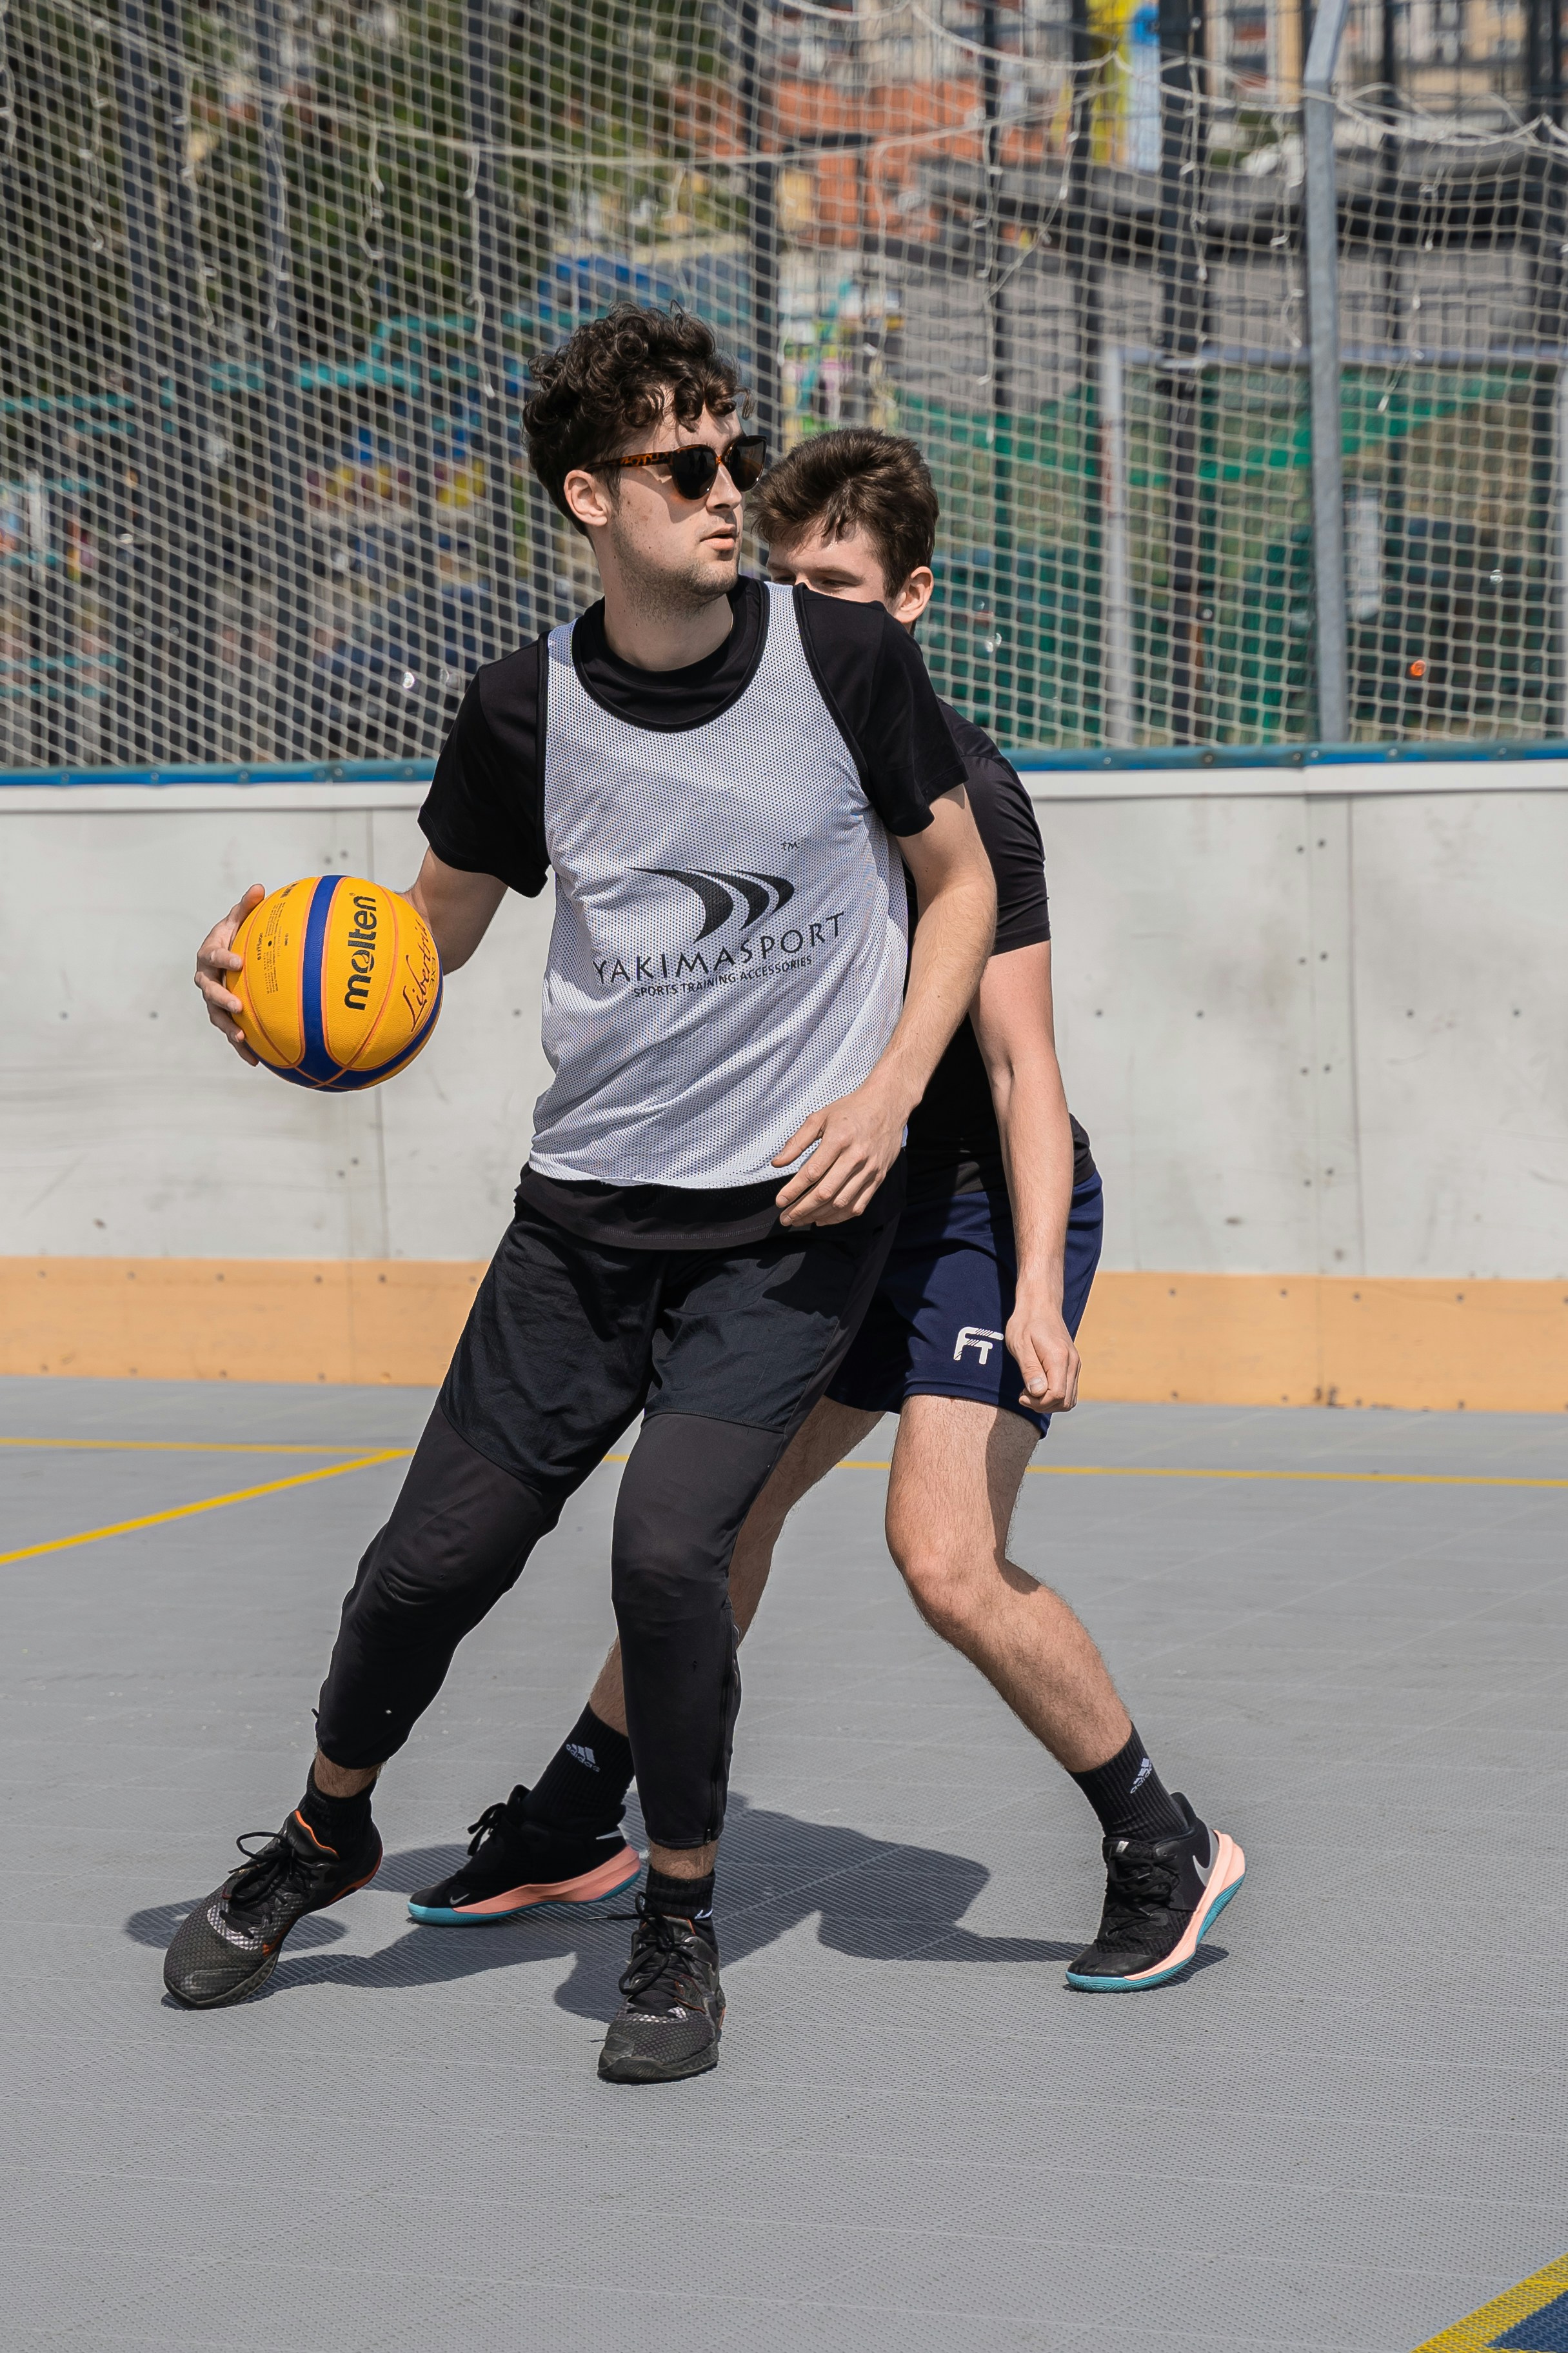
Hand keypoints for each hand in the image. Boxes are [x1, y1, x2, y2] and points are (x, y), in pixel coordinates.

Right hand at [194, 883, 264, 1063]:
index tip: (239, 961)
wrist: (226, 957)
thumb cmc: (235, 936)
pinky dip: (240, 1047)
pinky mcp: (223, 1015)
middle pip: (209, 990)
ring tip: (242, 1036)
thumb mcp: (238, 920)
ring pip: (216, 1015)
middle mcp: (205, 979)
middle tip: (237, 1004)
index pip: (213, 955)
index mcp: (208, 954)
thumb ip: (246, 907)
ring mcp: (212, 999)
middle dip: (222, 998)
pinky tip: (256, 1060)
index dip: (224, 958)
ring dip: (228, 1027)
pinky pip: (230, 1032)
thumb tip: (259, 887)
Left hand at [772, 1077, 907, 1228]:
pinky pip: (859, 1205)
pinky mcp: (878, 1177)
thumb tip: (777, 1163)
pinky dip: (840, 1217)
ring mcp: (869, 1170)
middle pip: (825, 1193)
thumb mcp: (820, 1117)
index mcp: (839, 1140)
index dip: (793, 1190)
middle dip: (801, 1209)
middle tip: (785, 1218)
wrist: (887, 1104)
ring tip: (800, 1220)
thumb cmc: (850, 1110)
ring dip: (818, 1216)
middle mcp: (856, 1157)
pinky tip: (823, 1219)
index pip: (812, 1173)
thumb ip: (797, 1141)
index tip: (779, 1201)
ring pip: (841, 1203)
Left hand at [1007, 1281, 1080, 1413]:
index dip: (1038, 1403)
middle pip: (1065, 1402)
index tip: (1021, 1395)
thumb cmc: (1025, 1323)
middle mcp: (1072, 1363)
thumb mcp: (1020, 1345)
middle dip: (1043, 1405)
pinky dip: (1054, 1396)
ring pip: (1069, 1399)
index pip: (1057, 1395)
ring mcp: (1075, 1364)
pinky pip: (1069, 1390)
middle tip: (1024, 1394)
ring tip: (1030, 1390)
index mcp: (1060, 1358)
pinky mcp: (1072, 1365)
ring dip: (1049, 1403)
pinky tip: (1039, 1386)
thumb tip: (1038, 1393)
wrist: (1040, 1304)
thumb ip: (1030, 1370)